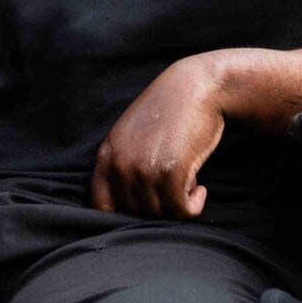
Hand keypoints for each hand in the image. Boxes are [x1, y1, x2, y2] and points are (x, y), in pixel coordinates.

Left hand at [92, 55, 228, 218]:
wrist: (198, 87)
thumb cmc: (170, 111)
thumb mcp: (133, 135)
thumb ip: (124, 165)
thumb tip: (130, 206)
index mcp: (107, 155)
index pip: (101, 205)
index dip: (123, 214)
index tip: (147, 207)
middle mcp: (120, 165)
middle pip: (134, 214)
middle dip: (158, 208)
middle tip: (176, 188)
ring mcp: (144, 169)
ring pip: (158, 215)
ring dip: (178, 205)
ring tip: (188, 181)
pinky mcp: (170, 172)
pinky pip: (181, 210)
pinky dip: (194, 206)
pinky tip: (200, 189)